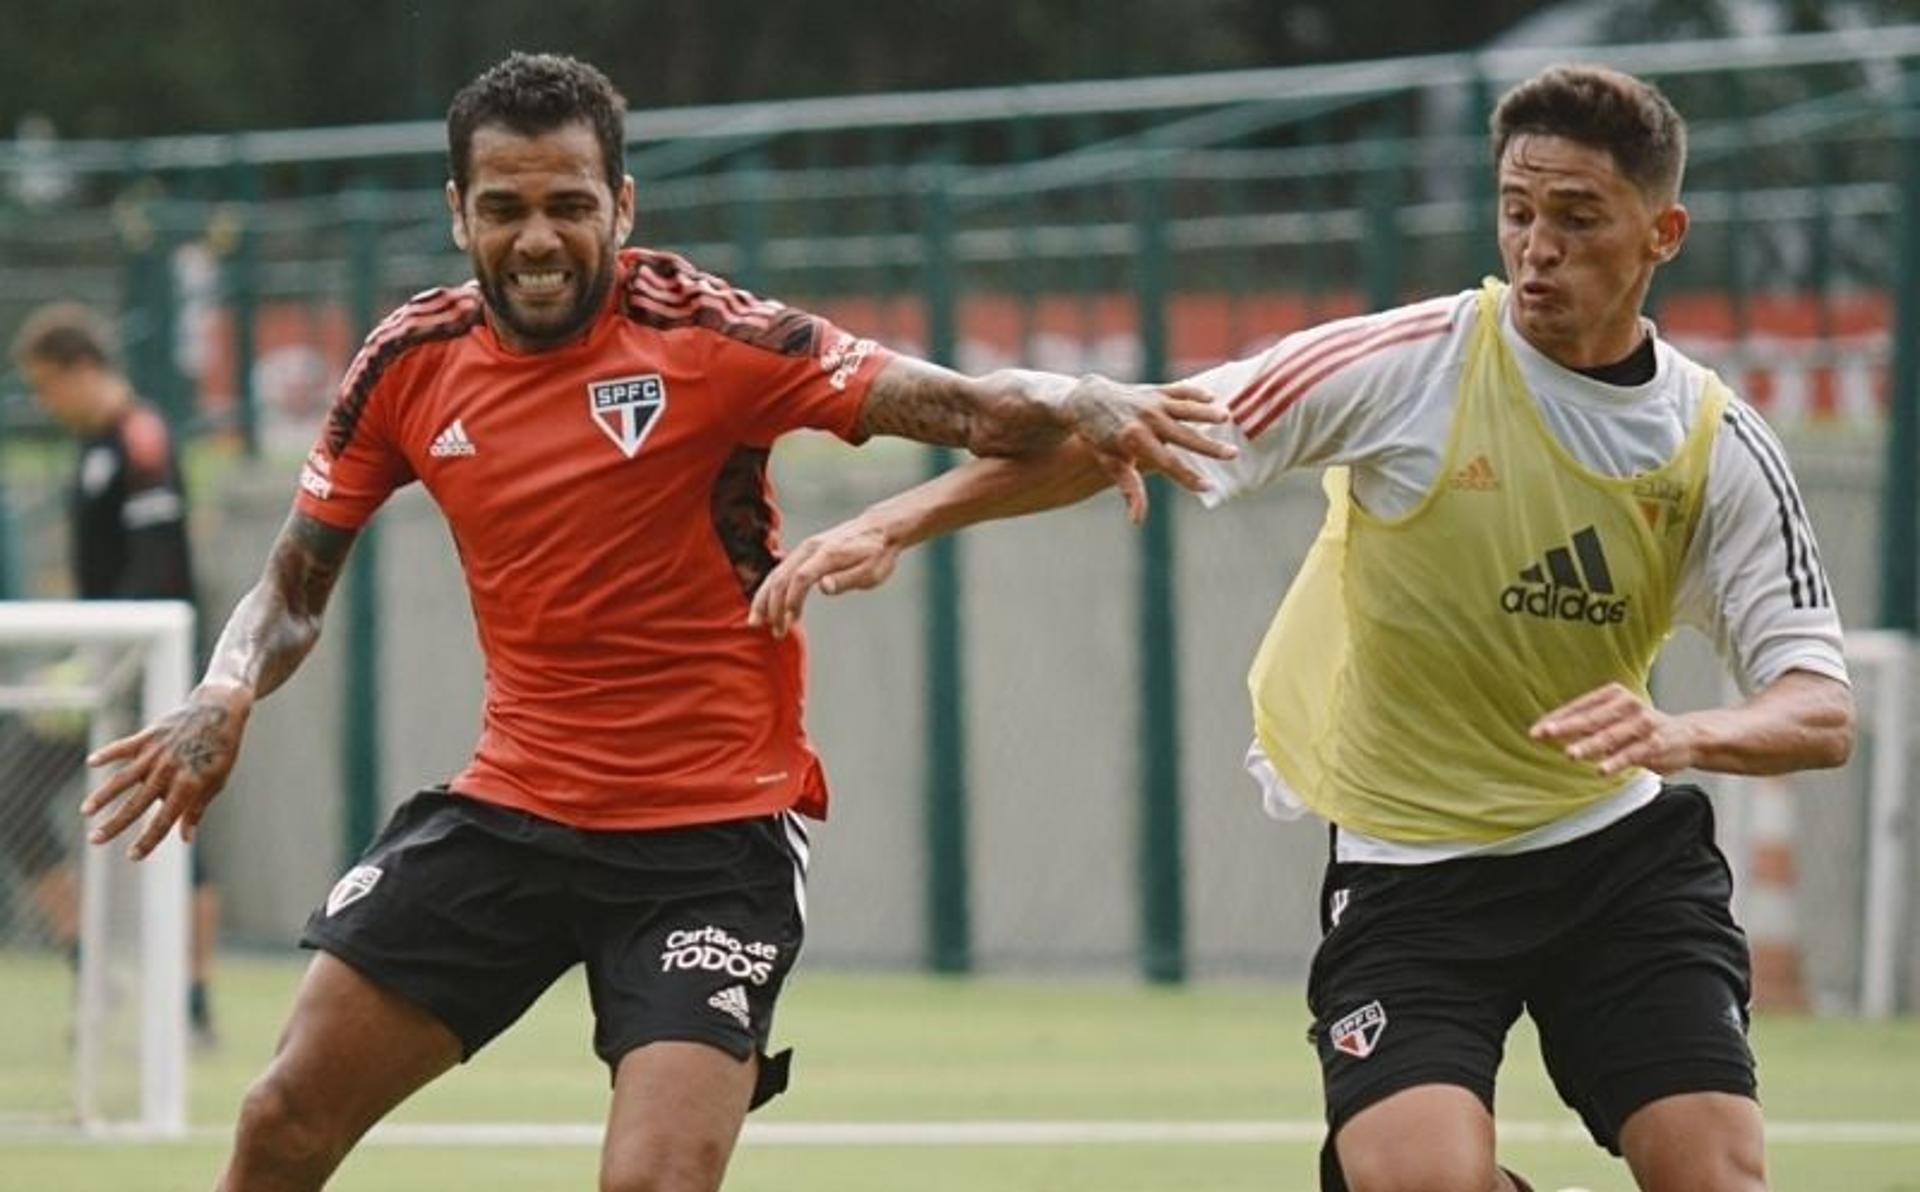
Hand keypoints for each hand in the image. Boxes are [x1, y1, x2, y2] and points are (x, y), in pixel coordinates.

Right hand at [81, 682, 252, 859]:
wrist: (220, 712)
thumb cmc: (219, 752)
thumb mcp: (216, 782)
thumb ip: (196, 810)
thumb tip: (185, 839)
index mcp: (188, 786)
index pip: (164, 820)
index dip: (149, 840)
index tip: (132, 856)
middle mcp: (169, 772)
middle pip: (137, 804)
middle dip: (115, 824)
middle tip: (94, 840)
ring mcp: (156, 753)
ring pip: (123, 778)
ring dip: (103, 795)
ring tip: (86, 811)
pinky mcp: (148, 736)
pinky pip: (123, 746)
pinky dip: (107, 753)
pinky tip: (91, 762)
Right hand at [748, 515, 899, 638]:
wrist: (878, 528)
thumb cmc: (877, 553)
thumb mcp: (871, 572)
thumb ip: (846, 579)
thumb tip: (823, 588)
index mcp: (828, 554)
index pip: (801, 577)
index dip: (792, 600)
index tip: (790, 621)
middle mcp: (811, 548)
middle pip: (782, 576)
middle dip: (773, 606)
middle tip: (776, 632)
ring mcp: (805, 549)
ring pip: (776, 574)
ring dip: (765, 600)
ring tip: (758, 623)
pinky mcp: (804, 552)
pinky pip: (781, 571)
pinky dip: (772, 590)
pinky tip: (770, 608)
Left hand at [1060, 378, 1235, 520]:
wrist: (1087, 400)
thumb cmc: (1099, 438)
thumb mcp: (1110, 464)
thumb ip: (1129, 489)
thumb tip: (1137, 520)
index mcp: (1135, 440)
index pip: (1168, 463)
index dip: (1188, 476)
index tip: (1208, 486)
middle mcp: (1146, 420)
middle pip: (1184, 436)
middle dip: (1209, 446)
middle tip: (1233, 454)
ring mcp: (1152, 402)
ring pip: (1185, 408)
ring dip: (1206, 413)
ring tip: (1227, 417)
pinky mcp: (1156, 390)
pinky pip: (1179, 391)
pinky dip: (1195, 393)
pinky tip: (1212, 398)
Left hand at [1530, 682, 1698, 776]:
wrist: (1685, 736)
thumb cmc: (1640, 728)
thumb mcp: (1611, 720)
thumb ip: (1584, 725)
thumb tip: (1548, 732)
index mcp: (1613, 695)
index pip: (1579, 706)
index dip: (1556, 719)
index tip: (1536, 731)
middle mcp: (1628, 705)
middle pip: (1591, 718)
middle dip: (1566, 728)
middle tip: (1544, 735)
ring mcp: (1643, 724)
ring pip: (1610, 736)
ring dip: (1588, 746)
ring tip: (1570, 754)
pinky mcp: (1655, 743)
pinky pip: (1632, 754)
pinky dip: (1616, 762)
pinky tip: (1602, 770)